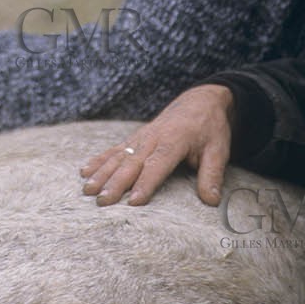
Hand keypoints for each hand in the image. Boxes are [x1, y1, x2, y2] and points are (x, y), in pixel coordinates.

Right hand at [79, 84, 233, 206]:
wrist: (201, 100)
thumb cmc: (210, 128)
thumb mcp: (219, 150)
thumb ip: (212, 174)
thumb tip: (211, 201)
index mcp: (174, 140)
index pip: (158, 164)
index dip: (145, 183)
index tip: (133, 202)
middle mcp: (153, 137)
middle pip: (132, 162)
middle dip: (115, 182)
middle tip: (101, 201)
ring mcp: (142, 136)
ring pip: (119, 156)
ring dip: (102, 173)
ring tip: (87, 189)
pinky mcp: (136, 137)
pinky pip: (115, 149)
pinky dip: (99, 159)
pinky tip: (85, 170)